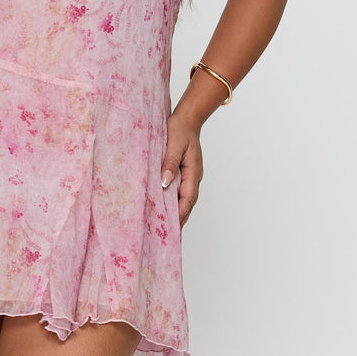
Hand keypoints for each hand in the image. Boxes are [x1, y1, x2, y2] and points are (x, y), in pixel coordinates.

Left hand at [160, 112, 203, 228]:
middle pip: (187, 203)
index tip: (172, 227)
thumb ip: (170, 164)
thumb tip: (165, 183)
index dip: (180, 213)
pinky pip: (178, 190)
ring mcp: (189, 176)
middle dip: (179, 219)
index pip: (187, 198)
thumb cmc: (180, 130)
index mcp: (193, 173)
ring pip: (183, 198)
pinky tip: (163, 206)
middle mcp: (193, 177)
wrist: (186, 119)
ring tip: (165, 228)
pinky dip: (172, 201)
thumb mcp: (174, 145)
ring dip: (176, 211)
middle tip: (168, 236)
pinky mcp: (183, 173)